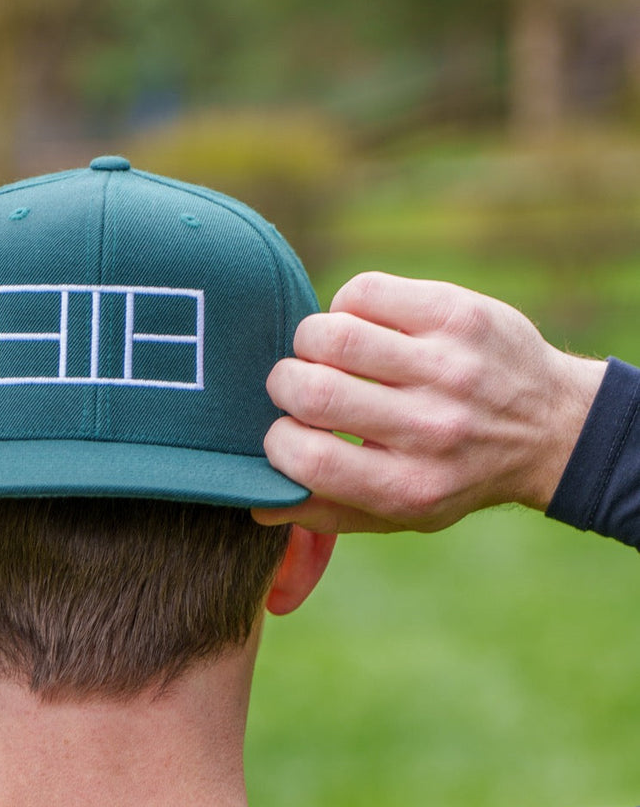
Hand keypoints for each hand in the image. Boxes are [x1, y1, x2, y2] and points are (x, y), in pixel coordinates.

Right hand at [254, 272, 606, 533]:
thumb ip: (327, 513)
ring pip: (334, 334)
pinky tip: (363, 325)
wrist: (552, 428)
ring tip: (324, 353)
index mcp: (410, 486)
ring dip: (310, 341)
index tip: (286, 433)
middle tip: (295, 385)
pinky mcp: (458, 314)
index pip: (307, 458)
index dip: (278, 440)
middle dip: (284, 383)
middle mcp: (432, 428)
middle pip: (313, 390)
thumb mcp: (402, 514)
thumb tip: (256, 503)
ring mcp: (448, 366)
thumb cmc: (455, 474)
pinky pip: (364, 292)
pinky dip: (346, 305)